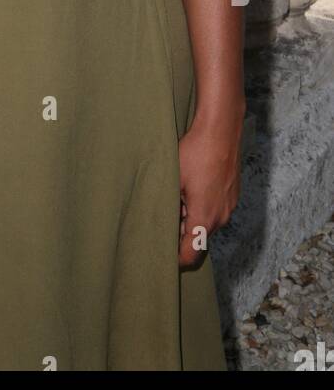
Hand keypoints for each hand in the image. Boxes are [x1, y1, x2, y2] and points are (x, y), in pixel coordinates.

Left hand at [177, 111, 242, 267]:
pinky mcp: (232, 195)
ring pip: (206, 224)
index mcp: (204, 217)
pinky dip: (202, 208)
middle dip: (180, 234)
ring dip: (191, 219)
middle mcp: (220, 217)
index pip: (191, 254)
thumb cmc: (195, 152)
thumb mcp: (172, 180)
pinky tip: (190, 189)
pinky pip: (215, 211)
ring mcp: (229, 206)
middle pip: (198, 239)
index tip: (162, 254)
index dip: (175, 260)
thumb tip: (157, 222)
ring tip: (176, 199)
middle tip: (163, 219)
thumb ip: (167, 206)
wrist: (220, 130)